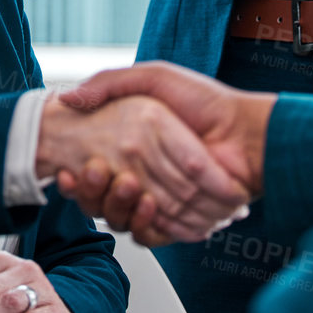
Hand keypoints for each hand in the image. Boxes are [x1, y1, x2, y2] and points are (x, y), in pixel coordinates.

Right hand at [54, 64, 274, 246]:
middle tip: (94, 172)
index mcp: (135, 146)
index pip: (94, 169)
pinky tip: (146, 204)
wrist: (246, 132)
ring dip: (114, 205)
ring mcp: (161, 201)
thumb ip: (110, 82)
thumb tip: (69, 98)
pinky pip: (150, 235)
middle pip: (101, 197)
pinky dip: (145, 224)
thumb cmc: (205, 101)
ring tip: (124, 184)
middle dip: (92, 190)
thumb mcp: (152, 78)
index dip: (78, 174)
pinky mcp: (178, 223)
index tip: (67, 168)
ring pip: (120, 218)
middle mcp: (144, 175)